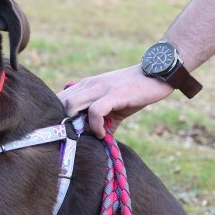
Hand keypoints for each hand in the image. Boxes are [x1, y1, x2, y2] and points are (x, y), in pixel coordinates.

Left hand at [57, 65, 173, 137]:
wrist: (158, 73)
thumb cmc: (135, 91)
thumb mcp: (113, 106)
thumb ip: (102, 121)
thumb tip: (96, 141)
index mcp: (86, 86)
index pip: (59, 99)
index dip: (56, 117)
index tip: (63, 134)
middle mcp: (89, 84)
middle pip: (59, 102)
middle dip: (61, 123)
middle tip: (73, 138)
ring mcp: (100, 88)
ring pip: (71, 104)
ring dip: (75, 125)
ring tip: (87, 135)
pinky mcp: (114, 94)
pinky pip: (95, 111)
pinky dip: (95, 126)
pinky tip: (103, 134)